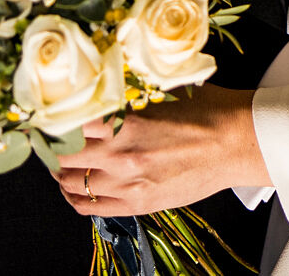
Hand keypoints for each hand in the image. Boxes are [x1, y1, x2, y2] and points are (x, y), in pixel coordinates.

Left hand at [57, 84, 267, 216]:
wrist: (240, 143)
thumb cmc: (211, 112)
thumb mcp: (166, 89)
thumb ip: (130, 91)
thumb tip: (102, 82)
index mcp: (127, 122)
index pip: (66, 122)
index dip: (53, 117)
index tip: (48, 112)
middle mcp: (121, 156)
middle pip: (61, 154)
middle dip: (54, 143)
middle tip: (53, 135)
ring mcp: (127, 183)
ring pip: (69, 182)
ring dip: (60, 170)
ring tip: (63, 159)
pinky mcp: (137, 204)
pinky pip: (87, 207)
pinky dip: (72, 197)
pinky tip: (73, 186)